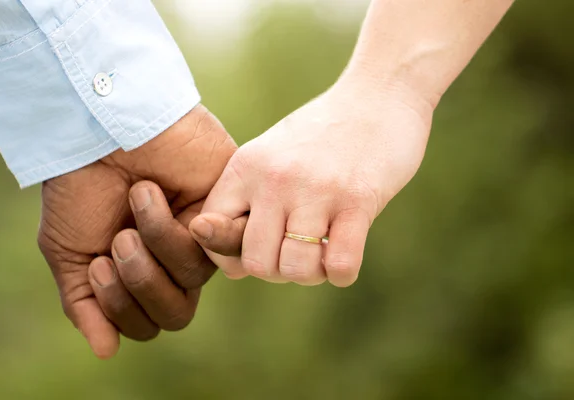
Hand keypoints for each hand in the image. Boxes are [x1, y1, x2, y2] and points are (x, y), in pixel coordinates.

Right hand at [37, 105, 236, 358]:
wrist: (100, 130)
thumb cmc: (83, 185)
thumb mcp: (69, 249)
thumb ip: (85, 302)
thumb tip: (105, 351)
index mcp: (141, 271)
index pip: (147, 323)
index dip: (120, 308)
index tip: (96, 263)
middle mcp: (175, 260)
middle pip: (175, 314)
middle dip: (138, 284)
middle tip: (117, 242)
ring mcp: (202, 236)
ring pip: (192, 279)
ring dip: (154, 242)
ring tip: (138, 199)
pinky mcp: (224, 207)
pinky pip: (214, 245)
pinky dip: (175, 224)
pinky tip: (154, 192)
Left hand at [189, 80, 432, 286]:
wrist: (379, 94)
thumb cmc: (321, 136)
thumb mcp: (271, 156)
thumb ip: (246, 205)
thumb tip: (233, 270)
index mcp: (246, 167)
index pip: (211, 232)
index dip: (231, 254)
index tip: (260, 246)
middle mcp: (274, 178)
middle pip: (255, 263)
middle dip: (276, 271)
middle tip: (296, 253)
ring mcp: (316, 189)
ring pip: (295, 269)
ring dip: (310, 274)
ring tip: (320, 253)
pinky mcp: (358, 199)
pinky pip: (339, 265)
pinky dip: (341, 273)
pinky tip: (344, 256)